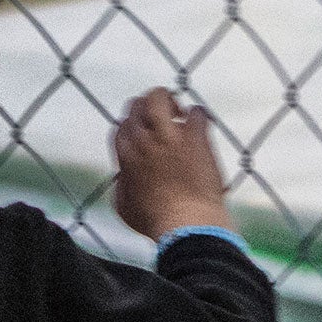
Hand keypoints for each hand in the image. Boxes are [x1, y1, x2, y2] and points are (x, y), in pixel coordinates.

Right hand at [112, 87, 231, 240]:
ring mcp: (168, 137)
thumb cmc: (156, 221)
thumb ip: (121, 186)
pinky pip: (196, 112)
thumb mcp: (125, 207)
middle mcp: (143, 141)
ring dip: (168, 100)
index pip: (122, 126)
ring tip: (179, 113)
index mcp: (126, 156)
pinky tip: (200, 125)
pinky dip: (198, 114)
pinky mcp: (194, 138)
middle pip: (136, 106)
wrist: (186, 223)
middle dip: (147, 108)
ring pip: (159, 97)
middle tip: (162, 119)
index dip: (133, 127)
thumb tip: (123, 177)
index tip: (144, 135)